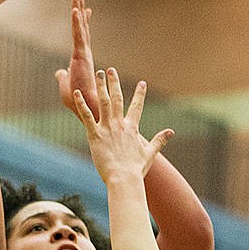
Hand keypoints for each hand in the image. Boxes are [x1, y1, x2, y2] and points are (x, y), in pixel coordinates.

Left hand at [56, 0, 98, 118]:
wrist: (87, 107)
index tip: (85, 11)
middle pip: (82, 27)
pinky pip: (78, 35)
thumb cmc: (77, 100)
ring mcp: (83, 53)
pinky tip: (75, 10)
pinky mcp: (81, 56)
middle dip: (80, 10)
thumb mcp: (65, 85)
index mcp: (81, 59)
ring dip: (78, 10)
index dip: (83, 23)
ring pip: (80, 27)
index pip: (82, 37)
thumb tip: (58, 72)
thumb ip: (62, 76)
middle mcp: (84, 53)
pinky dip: (77, 22)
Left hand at [74, 68, 171, 184]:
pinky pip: (87, 116)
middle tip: (111, 70)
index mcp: (132, 128)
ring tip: (98, 73)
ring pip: (103, 102)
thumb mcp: (149, 153)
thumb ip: (159, 140)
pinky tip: (77, 92)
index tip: (142, 83)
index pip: (137, 107)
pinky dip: (82, 104)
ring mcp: (107, 129)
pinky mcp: (95, 135)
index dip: (139, 94)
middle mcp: (120, 124)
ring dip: (100, 87)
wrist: (124, 179)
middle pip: (117, 98)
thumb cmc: (136, 169)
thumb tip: (171, 132)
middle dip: (114, 83)